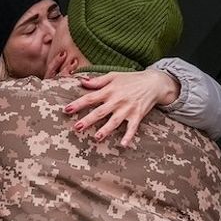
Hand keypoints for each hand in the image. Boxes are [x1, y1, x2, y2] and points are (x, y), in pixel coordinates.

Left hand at [64, 69, 180, 145]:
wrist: (154, 82)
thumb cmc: (131, 79)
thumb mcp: (114, 76)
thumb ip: (97, 81)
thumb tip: (81, 82)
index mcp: (109, 91)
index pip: (90, 98)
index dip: (78, 104)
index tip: (66, 110)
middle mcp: (117, 100)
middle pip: (100, 112)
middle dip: (88, 120)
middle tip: (77, 127)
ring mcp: (127, 109)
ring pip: (114, 121)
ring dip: (106, 130)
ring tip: (97, 138)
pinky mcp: (137, 115)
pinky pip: (132, 128)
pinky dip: (128, 136)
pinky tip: (123, 145)